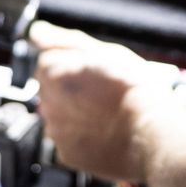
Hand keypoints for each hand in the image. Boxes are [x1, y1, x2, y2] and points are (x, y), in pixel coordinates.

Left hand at [32, 21, 165, 183]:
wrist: (149, 133)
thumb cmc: (132, 88)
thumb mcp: (104, 51)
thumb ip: (64, 40)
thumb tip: (36, 32)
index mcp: (52, 71)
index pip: (48, 61)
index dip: (73, 64)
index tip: (93, 70)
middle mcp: (47, 102)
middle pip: (51, 89)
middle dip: (70, 89)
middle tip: (102, 91)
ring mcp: (55, 130)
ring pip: (59, 115)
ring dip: (74, 113)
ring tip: (105, 113)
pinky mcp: (66, 154)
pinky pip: (68, 140)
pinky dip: (81, 137)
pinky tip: (103, 132)